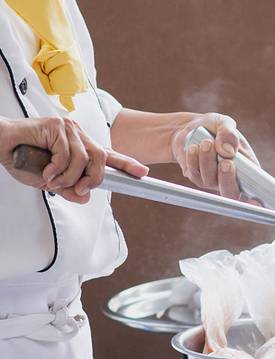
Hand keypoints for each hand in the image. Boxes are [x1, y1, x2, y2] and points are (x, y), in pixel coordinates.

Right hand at [0, 116, 147, 202]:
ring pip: (85, 160)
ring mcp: (68, 128)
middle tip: (79, 188)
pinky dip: (57, 169)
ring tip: (53, 180)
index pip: (107, 155)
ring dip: (70, 177)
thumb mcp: (51, 181)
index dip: (126, 164)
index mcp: (80, 147)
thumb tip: (85, 197)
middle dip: (93, 179)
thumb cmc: (23, 160)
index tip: (143, 172)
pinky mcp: (56, 126)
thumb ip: (70, 189)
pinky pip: (68, 156)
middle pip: (101, 159)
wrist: (0, 145)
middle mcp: (77, 135)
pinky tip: (46, 170)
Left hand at [170, 113, 259, 201]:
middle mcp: (233, 180)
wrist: (192, 128)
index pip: (256, 191)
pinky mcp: (197, 179)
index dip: (257, 201)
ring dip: (207, 160)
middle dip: (228, 179)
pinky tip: (194, 147)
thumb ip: (228, 134)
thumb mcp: (224, 123)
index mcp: (249, 170)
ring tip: (206, 141)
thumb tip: (228, 151)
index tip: (256, 202)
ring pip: (211, 180)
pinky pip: (195, 173)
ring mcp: (214, 182)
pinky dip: (193, 158)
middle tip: (226, 162)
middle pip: (232, 193)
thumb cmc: (214, 127)